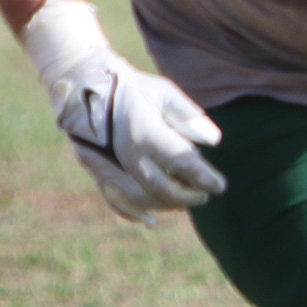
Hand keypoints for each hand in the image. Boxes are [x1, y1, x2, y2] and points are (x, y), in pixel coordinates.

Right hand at [22, 0, 224, 225]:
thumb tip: (214, 142)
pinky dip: (131, 212)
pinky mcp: (96, 169)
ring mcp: (107, 163)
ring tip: (185, 203)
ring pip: (138, 197)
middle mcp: (125, 152)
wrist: (86, 86)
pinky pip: (113, 198)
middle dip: (186, 196)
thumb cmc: (134, 88)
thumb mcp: (165, 93)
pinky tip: (151, 220)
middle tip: (206, 196)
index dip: (203, 177)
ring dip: (164, 205)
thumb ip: (190, 118)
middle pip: (160, 187)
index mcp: (146, 131)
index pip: (181, 162)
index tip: (221, 186)